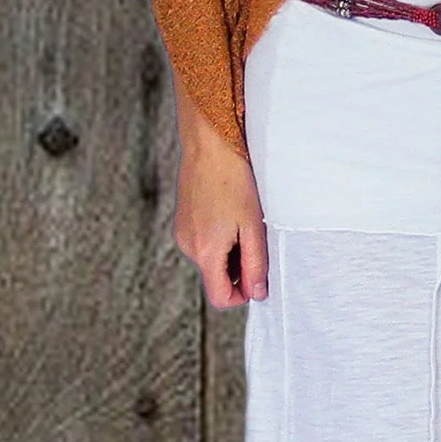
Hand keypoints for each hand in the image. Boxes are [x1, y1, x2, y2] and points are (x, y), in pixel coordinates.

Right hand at [173, 93, 268, 308]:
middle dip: (238, 267)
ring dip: (230, 250)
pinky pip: (204, 242)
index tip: (258, 274)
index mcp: (205, 252)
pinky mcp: (183, 220)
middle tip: (254, 236)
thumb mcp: (253, 225)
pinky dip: (220, 237)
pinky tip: (230, 211)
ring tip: (242, 219)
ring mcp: (182, 233)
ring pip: (211, 259)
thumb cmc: (234, 180)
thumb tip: (257, 293)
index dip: (242, 294)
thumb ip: (255, 264)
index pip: (220, 297)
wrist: (210, 144)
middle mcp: (188, 246)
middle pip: (216, 277)